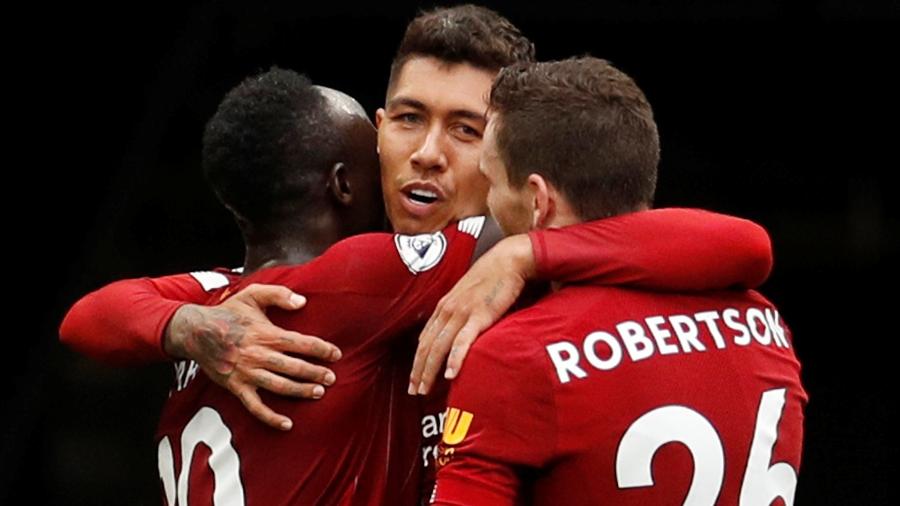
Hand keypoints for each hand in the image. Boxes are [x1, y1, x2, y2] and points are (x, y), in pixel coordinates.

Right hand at [165, 283, 340, 429]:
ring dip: (301, 391)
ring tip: (319, 393)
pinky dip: (271, 417)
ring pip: (280, 386)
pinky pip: (255, 407)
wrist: (196, 331)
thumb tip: (302, 301)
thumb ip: (279, 294)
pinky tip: (287, 424)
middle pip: (294, 367)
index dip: (320, 349)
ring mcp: (247, 373)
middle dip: (316, 373)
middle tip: (332, 377)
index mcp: (266, 334)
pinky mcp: (236, 387)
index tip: (336, 354)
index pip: (300, 343)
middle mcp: (259, 355)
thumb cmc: (228, 312)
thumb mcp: (252, 294)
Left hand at [409, 234, 534, 394]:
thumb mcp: (469, 296)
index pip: (425, 339)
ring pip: (439, 347)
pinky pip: (463, 341)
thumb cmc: (492, 278)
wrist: (508, 260)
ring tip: (424, 389)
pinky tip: (451, 374)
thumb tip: (458, 334)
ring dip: (429, 371)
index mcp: (444, 306)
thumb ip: (461, 314)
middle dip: (418, 371)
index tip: (413, 379)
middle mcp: (448, 310)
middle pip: (427, 346)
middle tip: (413, 391)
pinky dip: (455, 359)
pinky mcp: (479, 316)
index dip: (417, 361)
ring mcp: (462, 313)